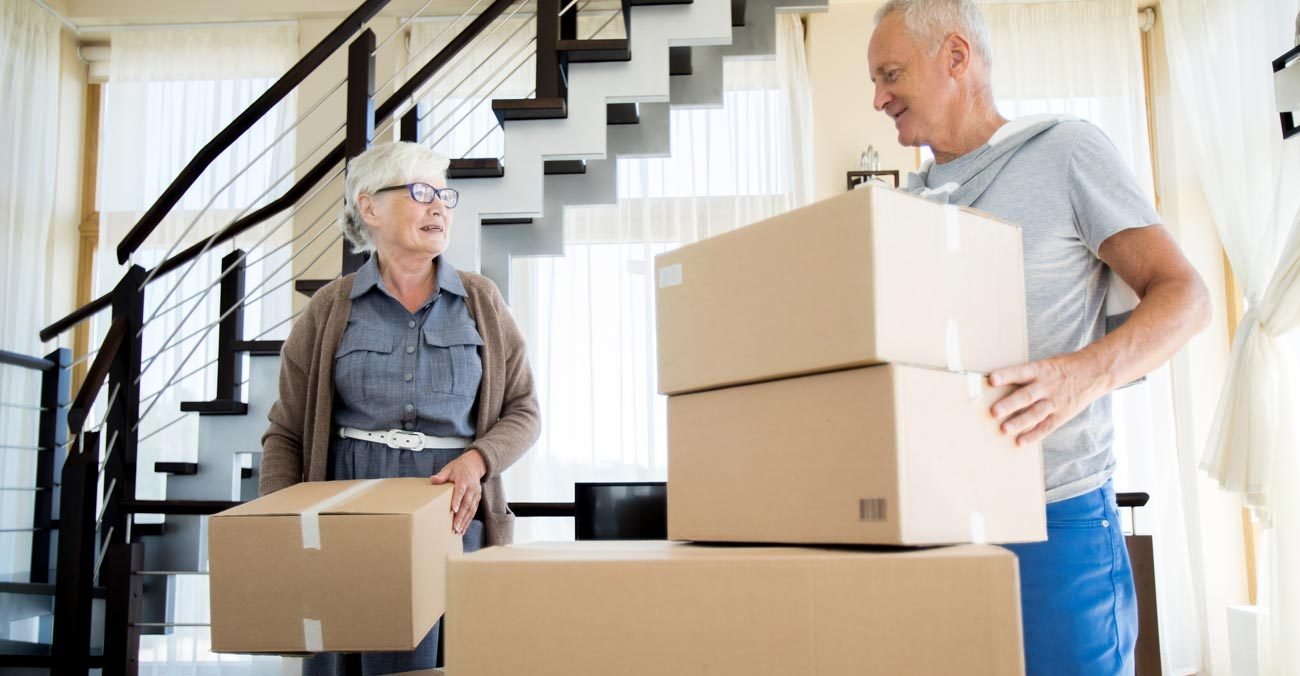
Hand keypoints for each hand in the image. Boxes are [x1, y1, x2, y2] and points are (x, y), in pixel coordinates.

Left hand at [430, 449, 486, 534]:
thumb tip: (433, 479)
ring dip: (465, 521)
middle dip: (461, 516)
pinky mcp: (477, 499)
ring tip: (458, 531)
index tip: (454, 510)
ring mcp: (476, 494)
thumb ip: (442, 475)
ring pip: (471, 510)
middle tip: (454, 527)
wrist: (475, 464)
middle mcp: (472, 488)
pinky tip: (463, 529)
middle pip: (466, 504)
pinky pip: (473, 511)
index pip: (460, 491)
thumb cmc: (459, 467)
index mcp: (464, 480)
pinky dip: (468, 521)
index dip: (457, 500)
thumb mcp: (449, 468)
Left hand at [988, 353, 1109, 446]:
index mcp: (1040, 370)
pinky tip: (1020, 442)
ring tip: (1004, 430)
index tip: (992, 379)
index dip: (1006, 375)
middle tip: (994, 412)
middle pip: (1027, 396)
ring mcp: (1055, 401)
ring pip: (1036, 413)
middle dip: (1010, 404)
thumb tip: (997, 385)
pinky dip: (1034, 435)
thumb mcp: (1044, 365)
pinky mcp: (1062, 414)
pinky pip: (1047, 426)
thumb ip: (1025, 375)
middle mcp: (1047, 386)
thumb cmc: (1060, 368)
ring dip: (1019, 422)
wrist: (1093, 372)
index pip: (1021, 372)